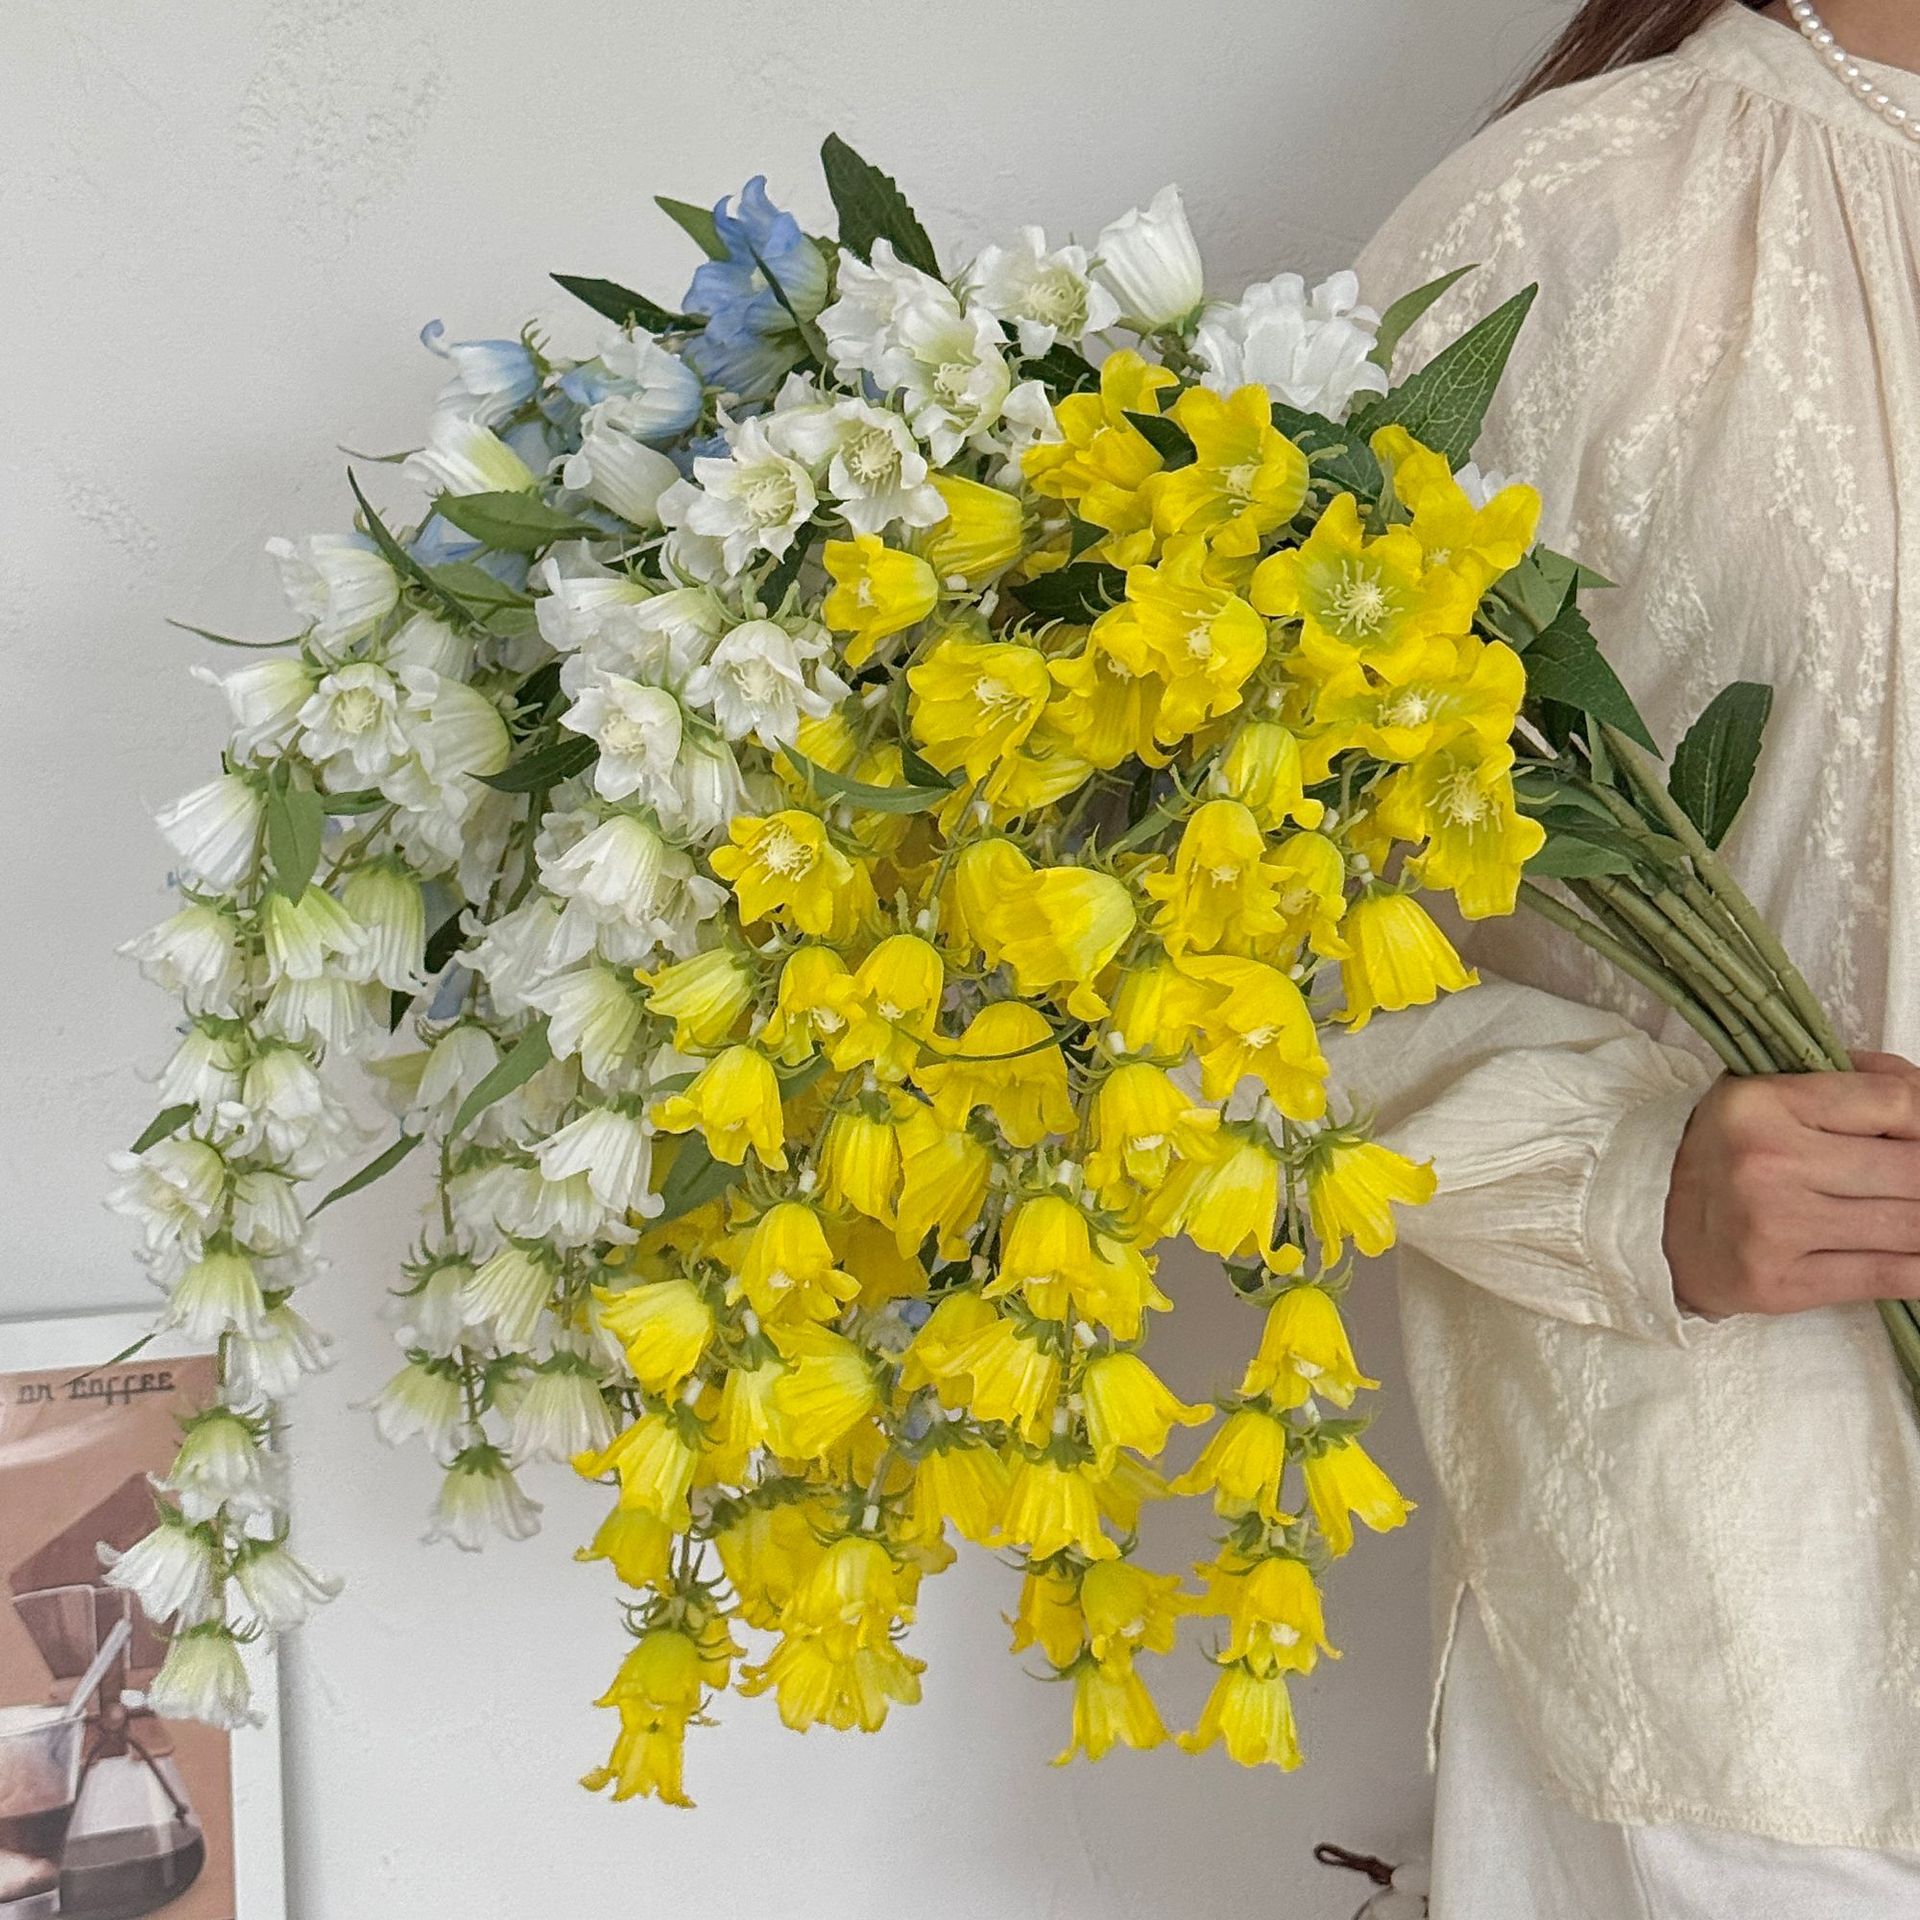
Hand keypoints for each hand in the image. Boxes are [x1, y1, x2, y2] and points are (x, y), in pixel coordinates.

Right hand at [1663, 1053, 1919, 1316]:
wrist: (1653, 1222)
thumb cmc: (1728, 1151)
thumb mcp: (1771, 1090)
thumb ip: (1855, 1080)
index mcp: (1763, 1104)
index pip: (1896, 1103)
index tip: (1918, 1134)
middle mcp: (1766, 1163)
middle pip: (1913, 1171)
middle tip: (1911, 1182)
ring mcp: (1773, 1228)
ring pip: (1909, 1226)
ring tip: (1908, 1211)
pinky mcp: (1780, 1284)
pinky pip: (1888, 1276)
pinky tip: (1916, 1255)